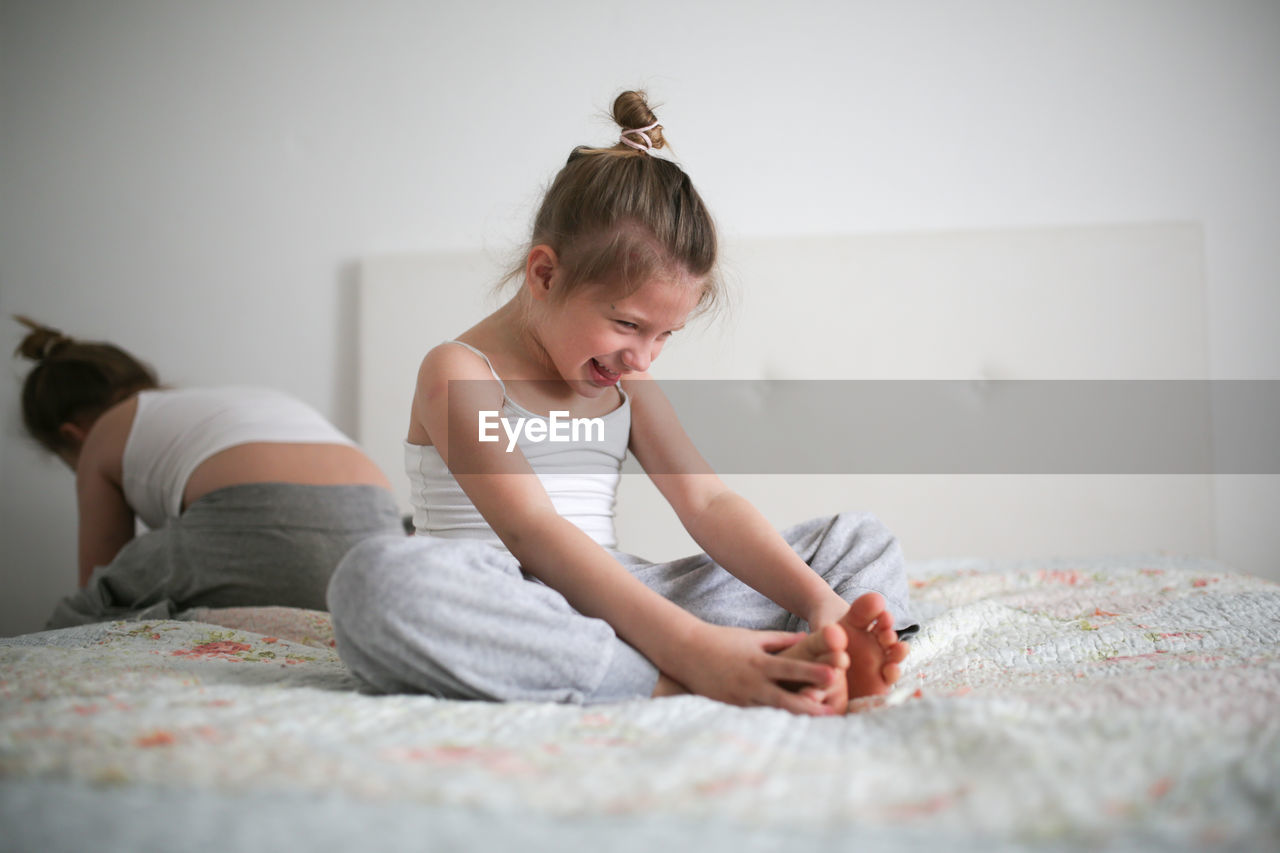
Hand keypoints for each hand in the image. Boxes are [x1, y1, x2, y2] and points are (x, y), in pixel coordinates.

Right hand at [669, 623, 840, 715]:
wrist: (686, 651)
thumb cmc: (722, 640)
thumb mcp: (752, 637)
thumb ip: (781, 640)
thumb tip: (808, 638)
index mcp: (759, 662)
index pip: (791, 668)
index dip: (813, 673)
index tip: (835, 675)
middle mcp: (752, 683)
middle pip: (786, 699)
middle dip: (810, 707)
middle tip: (834, 713)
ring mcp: (741, 699)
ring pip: (771, 714)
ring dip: (794, 722)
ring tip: (818, 731)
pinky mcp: (731, 709)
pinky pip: (756, 719)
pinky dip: (772, 725)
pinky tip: (787, 733)